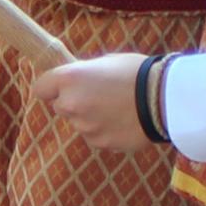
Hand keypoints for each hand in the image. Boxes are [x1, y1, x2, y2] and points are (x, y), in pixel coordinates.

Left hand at [32, 51, 150, 154]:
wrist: (165, 99)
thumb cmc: (137, 73)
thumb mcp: (107, 62)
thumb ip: (85, 73)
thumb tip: (78, 80)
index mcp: (70, 79)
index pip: (41, 88)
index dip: (52, 87)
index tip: (62, 87)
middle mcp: (71, 104)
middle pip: (60, 107)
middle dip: (74, 103)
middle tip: (99, 96)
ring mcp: (85, 127)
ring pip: (79, 123)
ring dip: (91, 118)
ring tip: (117, 108)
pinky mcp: (100, 143)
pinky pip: (96, 137)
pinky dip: (105, 131)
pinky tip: (124, 121)